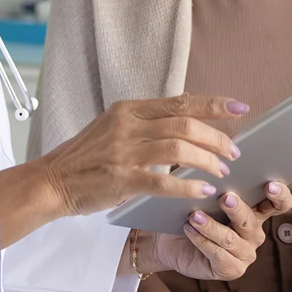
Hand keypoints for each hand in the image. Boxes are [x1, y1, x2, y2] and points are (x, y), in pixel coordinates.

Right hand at [38, 95, 247, 216]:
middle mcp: (127, 125)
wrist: (51, 180)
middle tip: (233, 151)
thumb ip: (145, 123)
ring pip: (179, 150)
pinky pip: (163, 182)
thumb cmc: (85, 157)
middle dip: (216, 138)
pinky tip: (203, 190)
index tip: (239, 108)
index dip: (214, 104)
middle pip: (185, 124)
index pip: (180, 102)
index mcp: (128, 109)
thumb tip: (185, 119)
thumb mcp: (112, 127)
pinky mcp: (121, 179)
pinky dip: (188, 186)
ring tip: (221, 171)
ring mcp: (123, 152)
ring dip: (206, 161)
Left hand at [138, 182, 291, 280]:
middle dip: (237, 208)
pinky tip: (189, 229)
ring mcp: (244, 253)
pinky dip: (201, 240)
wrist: (171, 241)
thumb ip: (219, 175)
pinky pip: (217, 254)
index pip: (280, 203)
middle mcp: (254, 233)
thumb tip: (222, 150)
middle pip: (251, 220)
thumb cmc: (194, 210)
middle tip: (224, 197)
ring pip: (230, 238)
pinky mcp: (231, 269)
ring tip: (194, 215)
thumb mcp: (207, 192)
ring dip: (210, 225)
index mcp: (256, 211)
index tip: (269, 185)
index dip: (279, 195)